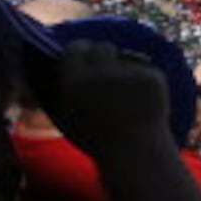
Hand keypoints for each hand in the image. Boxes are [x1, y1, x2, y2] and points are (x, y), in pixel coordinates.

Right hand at [44, 40, 176, 149]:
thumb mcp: (67, 114)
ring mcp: (130, 74)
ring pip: (126, 57)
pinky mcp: (152, 77)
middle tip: (106, 66)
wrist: (133, 152)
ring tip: (125, 89)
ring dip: (124, 66)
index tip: (84, 55)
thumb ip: (58, 88)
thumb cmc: (95, 138)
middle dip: (103, 54)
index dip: (80, 51)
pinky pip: (145, 69)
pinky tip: (142, 99)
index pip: (75, 48)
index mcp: (76, 81)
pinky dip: (144, 80)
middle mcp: (102, 73)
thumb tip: (48, 64)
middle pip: (102, 47)